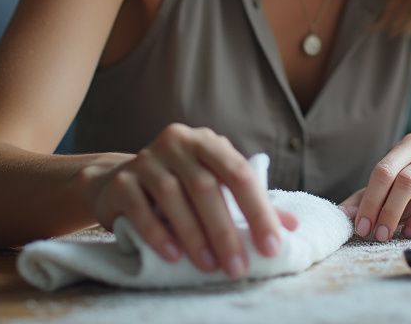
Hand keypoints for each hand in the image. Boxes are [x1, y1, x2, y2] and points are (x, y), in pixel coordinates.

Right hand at [82, 123, 299, 277]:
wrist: (118, 182)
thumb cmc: (180, 186)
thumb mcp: (217, 187)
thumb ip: (251, 203)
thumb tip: (292, 228)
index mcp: (208, 142)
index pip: (239, 173)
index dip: (258, 211)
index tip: (273, 246)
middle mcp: (177, 143)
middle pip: (206, 187)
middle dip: (225, 231)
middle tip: (238, 267)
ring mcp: (146, 159)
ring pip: (173, 197)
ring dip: (193, 235)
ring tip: (209, 266)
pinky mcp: (121, 181)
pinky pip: (140, 208)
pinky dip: (158, 233)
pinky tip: (173, 256)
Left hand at [338, 133, 410, 240]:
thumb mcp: (391, 190)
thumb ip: (366, 199)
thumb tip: (341, 214)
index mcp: (410, 146)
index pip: (384, 170)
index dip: (370, 201)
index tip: (362, 227)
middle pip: (406, 180)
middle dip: (389, 212)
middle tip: (381, 235)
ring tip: (406, 234)